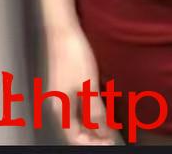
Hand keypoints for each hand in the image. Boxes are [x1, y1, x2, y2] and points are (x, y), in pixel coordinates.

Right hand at [45, 23, 118, 144]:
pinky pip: (78, 104)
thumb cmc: (73, 56)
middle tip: (112, 136)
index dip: (93, 144)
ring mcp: (61, 93)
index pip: (75, 138)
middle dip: (93, 135)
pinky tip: (100, 106)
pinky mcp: (66, 83)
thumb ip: (95, 112)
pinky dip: (89, 110)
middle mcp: (59, 104)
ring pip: (77, 117)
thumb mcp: (87, 87)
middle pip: (76, 129)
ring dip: (92, 123)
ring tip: (109, 124)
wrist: (62, 29)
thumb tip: (103, 134)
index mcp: (61, 109)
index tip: (110, 143)